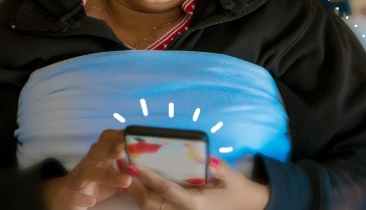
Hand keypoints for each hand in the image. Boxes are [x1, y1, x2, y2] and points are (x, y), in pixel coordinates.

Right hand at [42, 129, 132, 209]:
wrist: (65, 195)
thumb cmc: (94, 182)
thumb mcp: (112, 174)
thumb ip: (127, 169)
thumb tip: (148, 163)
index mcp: (99, 155)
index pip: (106, 139)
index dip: (117, 135)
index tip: (130, 134)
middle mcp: (88, 163)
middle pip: (96, 151)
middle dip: (110, 149)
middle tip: (124, 149)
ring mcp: (78, 179)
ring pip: (88, 172)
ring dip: (106, 175)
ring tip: (126, 180)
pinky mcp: (70, 195)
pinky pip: (74, 195)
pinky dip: (82, 197)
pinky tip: (91, 200)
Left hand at [122, 157, 269, 209]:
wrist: (244, 205)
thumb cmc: (236, 190)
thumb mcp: (232, 178)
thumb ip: (221, 170)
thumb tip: (210, 160)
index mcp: (195, 204)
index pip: (167, 190)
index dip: (149, 178)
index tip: (134, 167)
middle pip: (151, 203)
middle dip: (134, 187)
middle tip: (120, 166)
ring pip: (150, 207)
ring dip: (135, 191)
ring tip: (123, 172)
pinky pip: (156, 207)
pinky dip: (143, 195)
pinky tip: (135, 182)